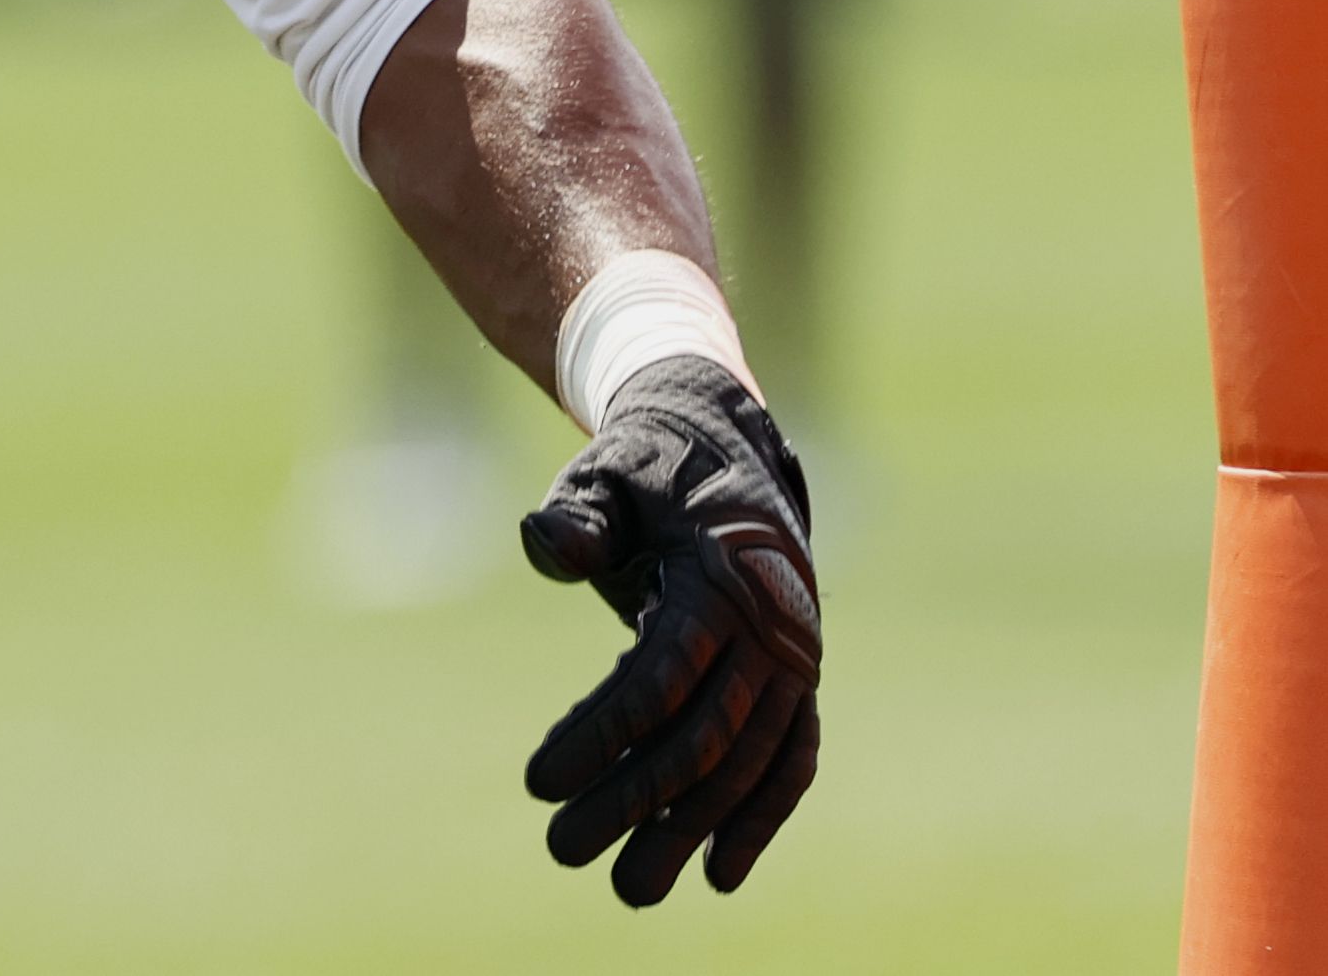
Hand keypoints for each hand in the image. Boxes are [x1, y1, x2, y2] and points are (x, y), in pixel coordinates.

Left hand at [520, 355, 820, 903]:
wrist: (722, 445)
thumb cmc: (645, 465)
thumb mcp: (603, 474)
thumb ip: (576, 517)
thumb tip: (548, 547)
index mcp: (719, 577)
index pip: (660, 676)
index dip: (601, 733)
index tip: (536, 782)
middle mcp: (770, 629)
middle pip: (701, 737)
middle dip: (634, 802)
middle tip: (564, 851)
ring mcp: (794, 659)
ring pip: (745, 763)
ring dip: (691, 831)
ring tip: (632, 889)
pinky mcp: (797, 680)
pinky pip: (789, 759)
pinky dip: (760, 817)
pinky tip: (719, 873)